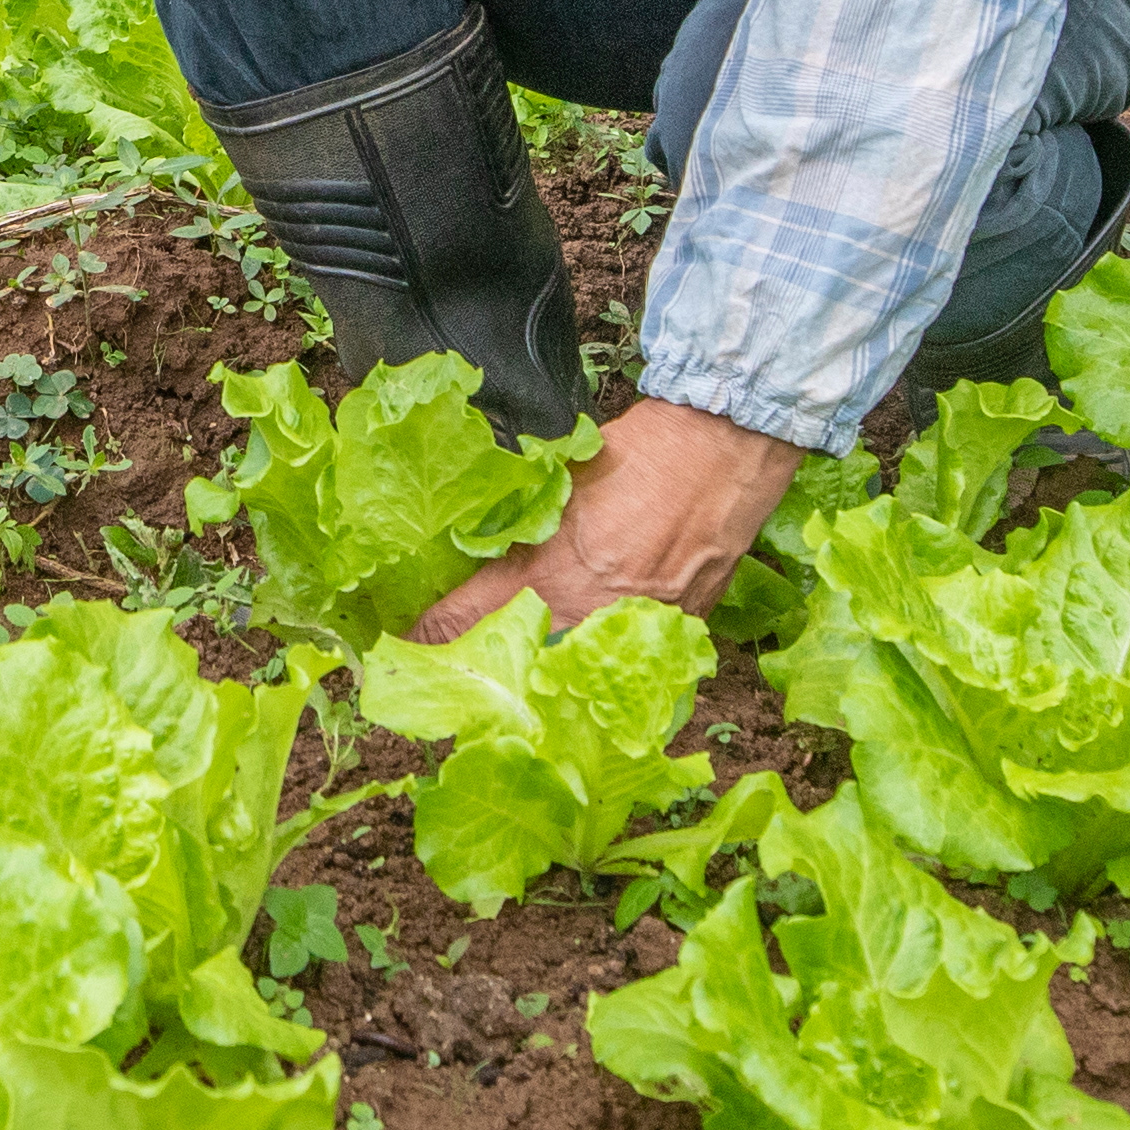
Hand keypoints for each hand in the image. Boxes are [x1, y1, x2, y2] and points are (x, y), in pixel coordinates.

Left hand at [417, 398, 806, 641]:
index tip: (405, 647)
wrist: (724, 452)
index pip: (460, 619)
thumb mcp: (560, 486)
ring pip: (574, 675)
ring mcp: (633, 631)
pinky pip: (632, 666)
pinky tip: (603, 657)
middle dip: (487, 673)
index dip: (426, 638)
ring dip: (550, 677)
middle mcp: (583, 612)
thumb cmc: (643, 456)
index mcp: (543, 572)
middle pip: (513, 668)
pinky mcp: (677, 636)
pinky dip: (613, 665)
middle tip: (466, 672)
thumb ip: (523, 528)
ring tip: (536, 676)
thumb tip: (487, 552)